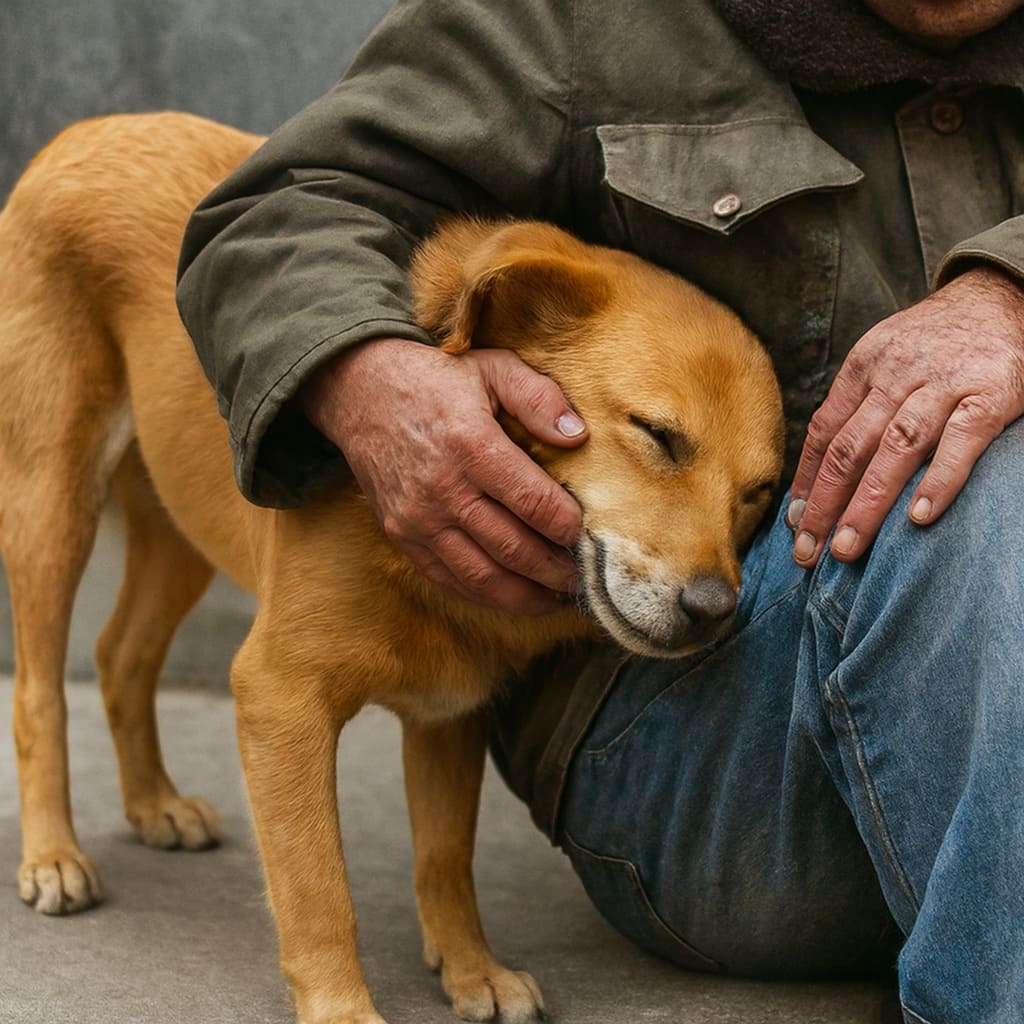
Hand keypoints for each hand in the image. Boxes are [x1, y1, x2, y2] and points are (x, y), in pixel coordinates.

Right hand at [300, 337, 587, 613]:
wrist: (359, 390)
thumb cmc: (436, 380)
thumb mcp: (493, 367)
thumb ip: (539, 398)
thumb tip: (577, 435)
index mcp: (471, 445)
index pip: (531, 502)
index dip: (565, 526)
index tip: (585, 534)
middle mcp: (443, 489)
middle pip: (512, 548)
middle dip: (555, 570)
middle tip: (583, 576)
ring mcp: (418, 519)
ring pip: (482, 577)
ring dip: (526, 596)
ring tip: (556, 596)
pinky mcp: (402, 536)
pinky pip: (449, 580)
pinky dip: (486, 597)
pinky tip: (515, 596)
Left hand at [787, 266, 1023, 566]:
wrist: (1002, 294)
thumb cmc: (937, 341)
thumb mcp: (885, 357)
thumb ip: (857, 405)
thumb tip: (820, 469)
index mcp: (863, 367)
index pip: (823, 432)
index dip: (806, 481)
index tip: (794, 523)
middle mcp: (896, 376)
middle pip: (849, 448)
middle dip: (824, 505)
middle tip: (808, 552)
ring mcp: (943, 385)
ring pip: (895, 450)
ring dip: (867, 504)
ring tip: (847, 547)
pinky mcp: (990, 394)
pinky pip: (961, 442)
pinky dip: (940, 480)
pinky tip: (919, 518)